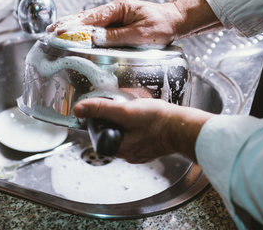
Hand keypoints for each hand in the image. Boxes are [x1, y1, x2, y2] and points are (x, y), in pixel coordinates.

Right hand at [47, 0, 183, 46]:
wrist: (177, 21)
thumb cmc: (163, 25)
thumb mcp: (140, 33)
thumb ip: (116, 36)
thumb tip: (94, 38)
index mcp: (118, 8)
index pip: (90, 18)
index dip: (73, 26)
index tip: (59, 31)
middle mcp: (115, 9)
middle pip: (86, 17)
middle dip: (67, 24)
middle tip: (49, 31)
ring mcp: (116, 15)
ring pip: (90, 21)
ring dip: (73, 26)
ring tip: (56, 32)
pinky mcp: (119, 22)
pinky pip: (98, 26)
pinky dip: (85, 30)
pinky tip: (77, 35)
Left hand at [73, 97, 213, 162]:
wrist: (184, 126)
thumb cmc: (158, 121)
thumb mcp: (125, 111)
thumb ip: (101, 109)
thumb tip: (79, 109)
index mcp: (120, 149)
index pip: (99, 134)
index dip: (100, 120)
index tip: (107, 109)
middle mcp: (130, 155)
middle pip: (113, 134)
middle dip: (117, 120)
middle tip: (126, 108)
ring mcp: (143, 152)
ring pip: (128, 134)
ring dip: (130, 122)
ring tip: (139, 111)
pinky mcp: (154, 146)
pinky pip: (142, 135)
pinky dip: (143, 126)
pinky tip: (149, 118)